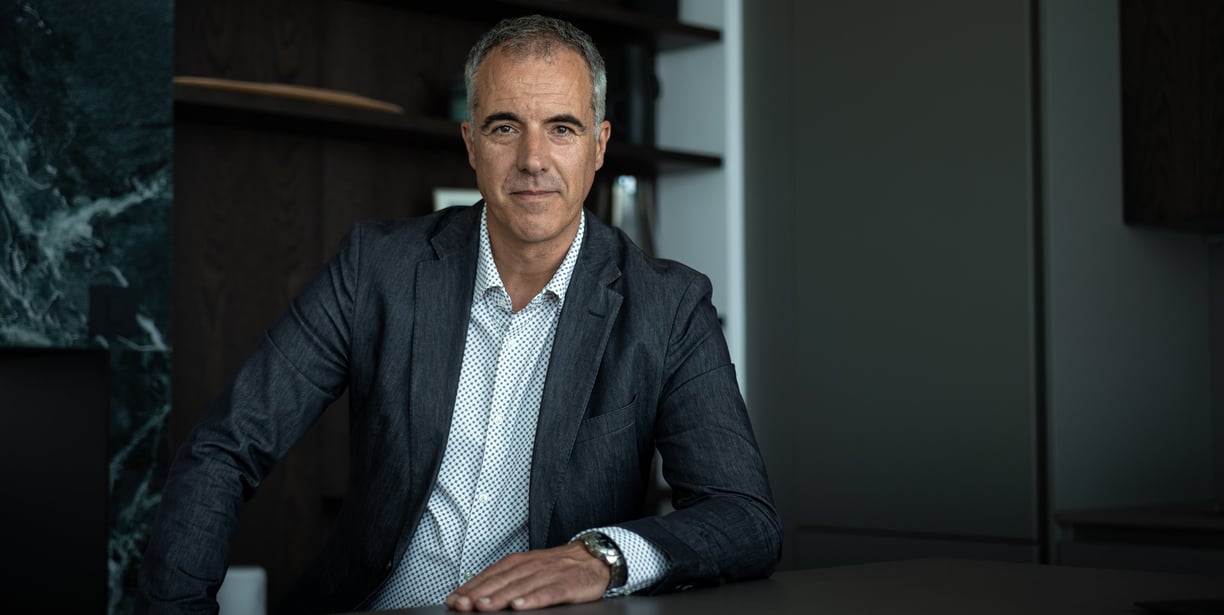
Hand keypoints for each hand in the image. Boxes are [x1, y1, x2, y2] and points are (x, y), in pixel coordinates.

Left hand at [444, 541, 609, 610]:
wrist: (595, 558)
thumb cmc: (559, 567)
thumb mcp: (530, 568)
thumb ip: (506, 580)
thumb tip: (476, 596)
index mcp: (519, 561)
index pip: (490, 574)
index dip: (470, 587)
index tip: (453, 599)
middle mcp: (531, 565)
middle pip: (501, 580)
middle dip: (479, 593)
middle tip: (462, 605)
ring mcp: (549, 574)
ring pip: (520, 587)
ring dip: (500, 597)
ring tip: (483, 607)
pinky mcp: (567, 585)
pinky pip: (548, 593)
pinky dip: (533, 599)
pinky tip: (520, 607)